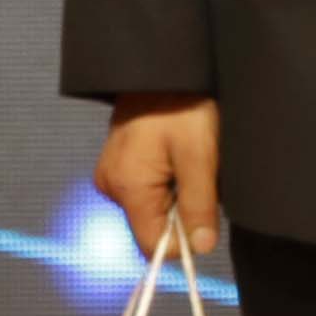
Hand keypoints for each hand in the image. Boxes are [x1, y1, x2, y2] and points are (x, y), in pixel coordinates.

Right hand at [96, 93, 223, 259]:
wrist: (166, 66)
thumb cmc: (183, 104)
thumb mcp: (200, 155)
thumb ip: (199, 205)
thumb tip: (201, 248)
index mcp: (127, 187)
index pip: (152, 244)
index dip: (183, 240)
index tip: (204, 213)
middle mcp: (111, 185)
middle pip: (153, 226)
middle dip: (182, 210)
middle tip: (198, 173)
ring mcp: (113, 173)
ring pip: (154, 207)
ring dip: (178, 193)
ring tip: (188, 158)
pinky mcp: (121, 163)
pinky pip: (148, 188)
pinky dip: (169, 179)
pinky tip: (178, 154)